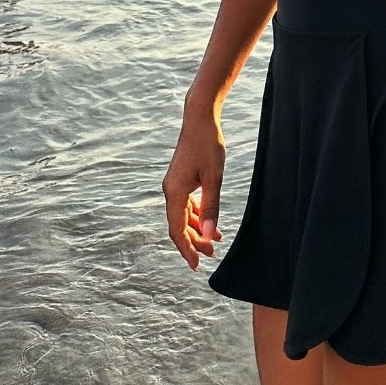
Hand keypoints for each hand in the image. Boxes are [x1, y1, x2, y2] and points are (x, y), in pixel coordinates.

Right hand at [162, 105, 225, 269]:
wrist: (199, 119)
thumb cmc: (208, 145)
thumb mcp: (214, 179)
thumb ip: (211, 208)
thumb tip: (208, 235)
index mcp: (175, 192)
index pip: (177, 229)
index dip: (186, 249)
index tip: (196, 265)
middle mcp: (170, 190)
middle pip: (179, 225)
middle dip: (194, 241)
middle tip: (212, 254)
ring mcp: (174, 185)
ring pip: (183, 216)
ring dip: (197, 229)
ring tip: (214, 241)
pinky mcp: (181, 179)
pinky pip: (186, 205)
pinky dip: (197, 216)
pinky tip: (210, 223)